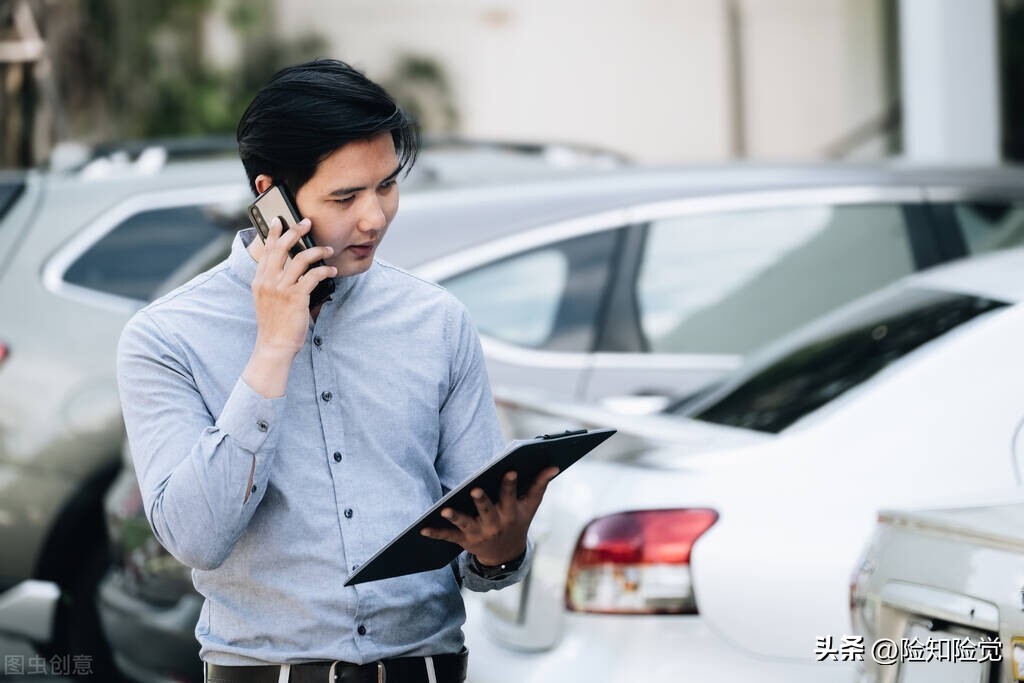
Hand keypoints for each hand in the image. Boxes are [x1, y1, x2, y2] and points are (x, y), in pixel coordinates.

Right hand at [251, 217, 335, 355]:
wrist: (274, 345)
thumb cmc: (275, 325)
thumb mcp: (267, 300)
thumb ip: (274, 283)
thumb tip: (291, 268)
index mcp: (260, 281)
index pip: (266, 251)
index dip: (273, 233)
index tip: (279, 220)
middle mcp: (268, 282)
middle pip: (281, 248)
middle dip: (295, 231)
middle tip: (307, 222)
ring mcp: (281, 289)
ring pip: (300, 259)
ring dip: (318, 250)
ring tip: (328, 249)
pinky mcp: (296, 297)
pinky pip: (313, 276)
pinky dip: (325, 270)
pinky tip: (332, 270)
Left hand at [420, 466, 559, 565]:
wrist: (505, 554)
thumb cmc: (517, 521)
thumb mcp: (530, 506)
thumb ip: (540, 484)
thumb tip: (554, 465)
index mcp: (510, 513)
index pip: (510, 496)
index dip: (510, 484)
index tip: (509, 470)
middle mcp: (494, 524)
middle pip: (486, 510)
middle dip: (481, 501)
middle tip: (475, 489)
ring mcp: (478, 533)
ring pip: (465, 524)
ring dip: (455, 518)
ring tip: (444, 510)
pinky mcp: (464, 540)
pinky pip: (448, 537)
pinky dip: (435, 533)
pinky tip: (422, 529)